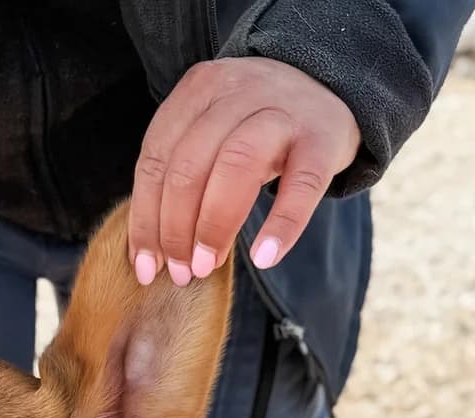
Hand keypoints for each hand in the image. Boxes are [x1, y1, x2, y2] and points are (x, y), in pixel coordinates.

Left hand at [128, 58, 359, 285]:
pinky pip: (301, 185)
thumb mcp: (212, 133)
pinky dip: (282, 224)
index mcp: (199, 90)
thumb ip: (179, 175)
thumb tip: (149, 254)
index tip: (145, 267)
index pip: (156, 160)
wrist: (329, 88)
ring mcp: (282, 111)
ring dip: (214, 226)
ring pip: (237, 166)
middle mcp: (237, 92)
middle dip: (175, 230)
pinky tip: (264, 257)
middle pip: (190, 166)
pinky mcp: (323, 137)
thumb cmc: (255, 127)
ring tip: (206, 267)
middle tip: (180, 272)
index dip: (145, 220)